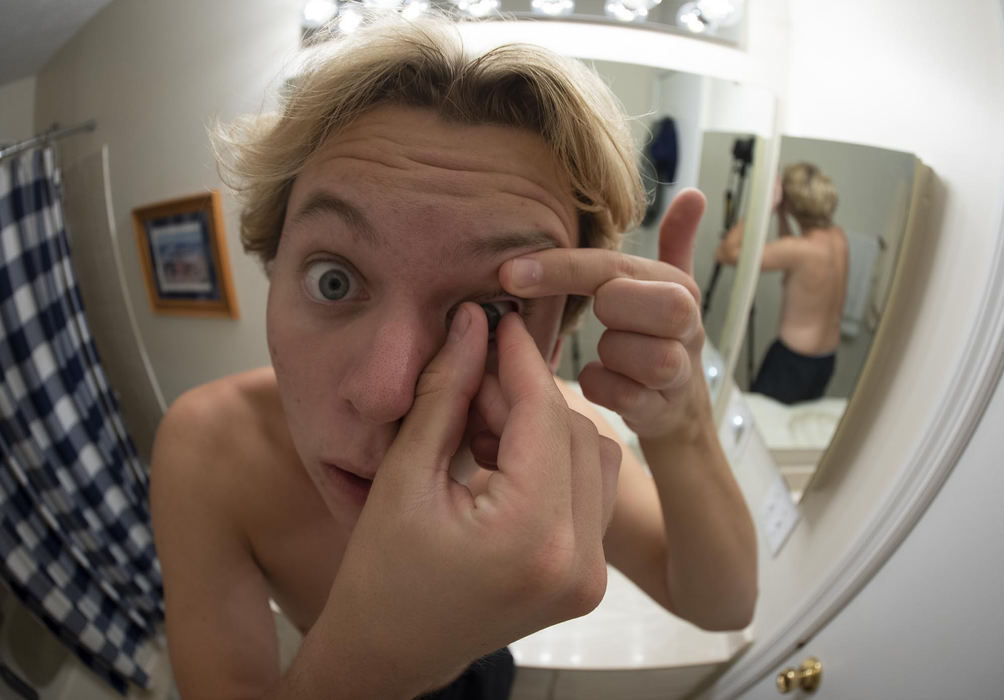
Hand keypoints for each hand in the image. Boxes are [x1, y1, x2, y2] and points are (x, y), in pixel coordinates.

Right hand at [325, 304, 619, 691]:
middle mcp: (577, 561)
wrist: (389, 654)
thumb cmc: (380, 578)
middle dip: (526, 395)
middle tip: (473, 380)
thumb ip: (445, 394)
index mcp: (530, 537)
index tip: (498, 323)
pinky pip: (589, 490)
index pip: (545, 415)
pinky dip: (552, 460)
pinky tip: (500, 458)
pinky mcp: (585, 577)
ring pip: (592, 455)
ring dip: (543, 427)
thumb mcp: (403, 477)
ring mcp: (588, 575)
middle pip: (576, 432)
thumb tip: (473, 326)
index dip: (520, 361)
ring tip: (480, 427)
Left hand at [499, 188, 709, 439]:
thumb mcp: (665, 286)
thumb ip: (673, 240)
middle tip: (600, 317)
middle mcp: (689, 326)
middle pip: (649, 304)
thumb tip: (693, 193)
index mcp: (680, 287)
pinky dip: (603, 388)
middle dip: (612, 308)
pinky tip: (602, 380)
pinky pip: (623, 398)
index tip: (509, 273)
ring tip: (609, 354)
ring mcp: (680, 371)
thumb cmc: (656, 336)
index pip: (616, 267)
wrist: (679, 407)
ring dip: (611, 354)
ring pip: (645, 356)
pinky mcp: (662, 410)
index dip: (562, 268)